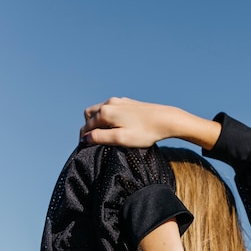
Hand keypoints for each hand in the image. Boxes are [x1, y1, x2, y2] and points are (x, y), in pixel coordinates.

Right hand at [80, 97, 220, 149]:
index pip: (86, 126)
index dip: (84, 139)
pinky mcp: (128, 103)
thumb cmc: (145, 132)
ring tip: (105, 135)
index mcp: (105, 112)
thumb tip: (85, 138)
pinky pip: (111, 109)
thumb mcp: (121, 139)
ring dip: (98, 121)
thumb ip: (101, 138)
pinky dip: (107, 118)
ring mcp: (119, 101)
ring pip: (100, 110)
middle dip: (88, 127)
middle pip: (89, 114)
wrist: (166, 120)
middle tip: (94, 141)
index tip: (86, 149)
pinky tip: (116, 126)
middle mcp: (110, 103)